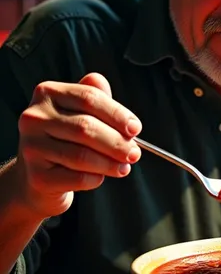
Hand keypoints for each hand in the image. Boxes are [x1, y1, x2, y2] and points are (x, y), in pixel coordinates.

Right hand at [16, 72, 141, 217]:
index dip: (117, 114)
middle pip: (85, 126)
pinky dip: (95, 178)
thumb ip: (100, 103)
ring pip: (81, 155)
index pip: (89, 98)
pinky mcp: (37, 176)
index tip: (135, 128)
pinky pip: (77, 178)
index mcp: (47, 94)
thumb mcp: (80, 114)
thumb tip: (127, 118)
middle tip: (134, 153)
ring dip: (110, 163)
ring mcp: (31, 147)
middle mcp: (34, 117)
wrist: (38, 178)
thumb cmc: (65, 140)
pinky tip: (101, 177)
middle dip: (116, 141)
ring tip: (124, 167)